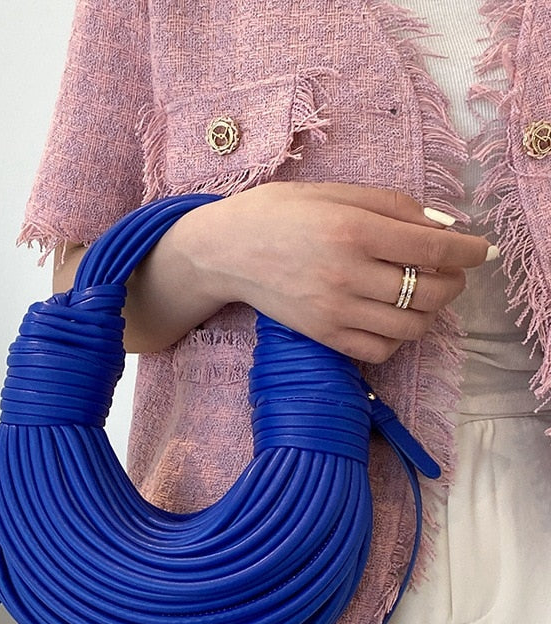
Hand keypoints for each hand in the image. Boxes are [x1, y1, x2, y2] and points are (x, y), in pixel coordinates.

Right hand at [170, 182, 492, 362]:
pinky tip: (390, 316)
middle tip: (448, 270)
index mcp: (353, 229)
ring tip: (419, 294)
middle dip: (454, 281)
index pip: (435, 248)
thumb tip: (447, 226)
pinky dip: (398, 337)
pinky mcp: (323, 335)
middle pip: (431, 291)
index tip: (480, 250)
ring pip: (412, 326)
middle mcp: (347, 274)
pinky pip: (381, 349)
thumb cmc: (278, 213)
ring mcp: (335, 311)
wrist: (225, 251)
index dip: (470, 251)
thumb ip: (394, 205)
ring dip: (429, 312)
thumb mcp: (335, 192)